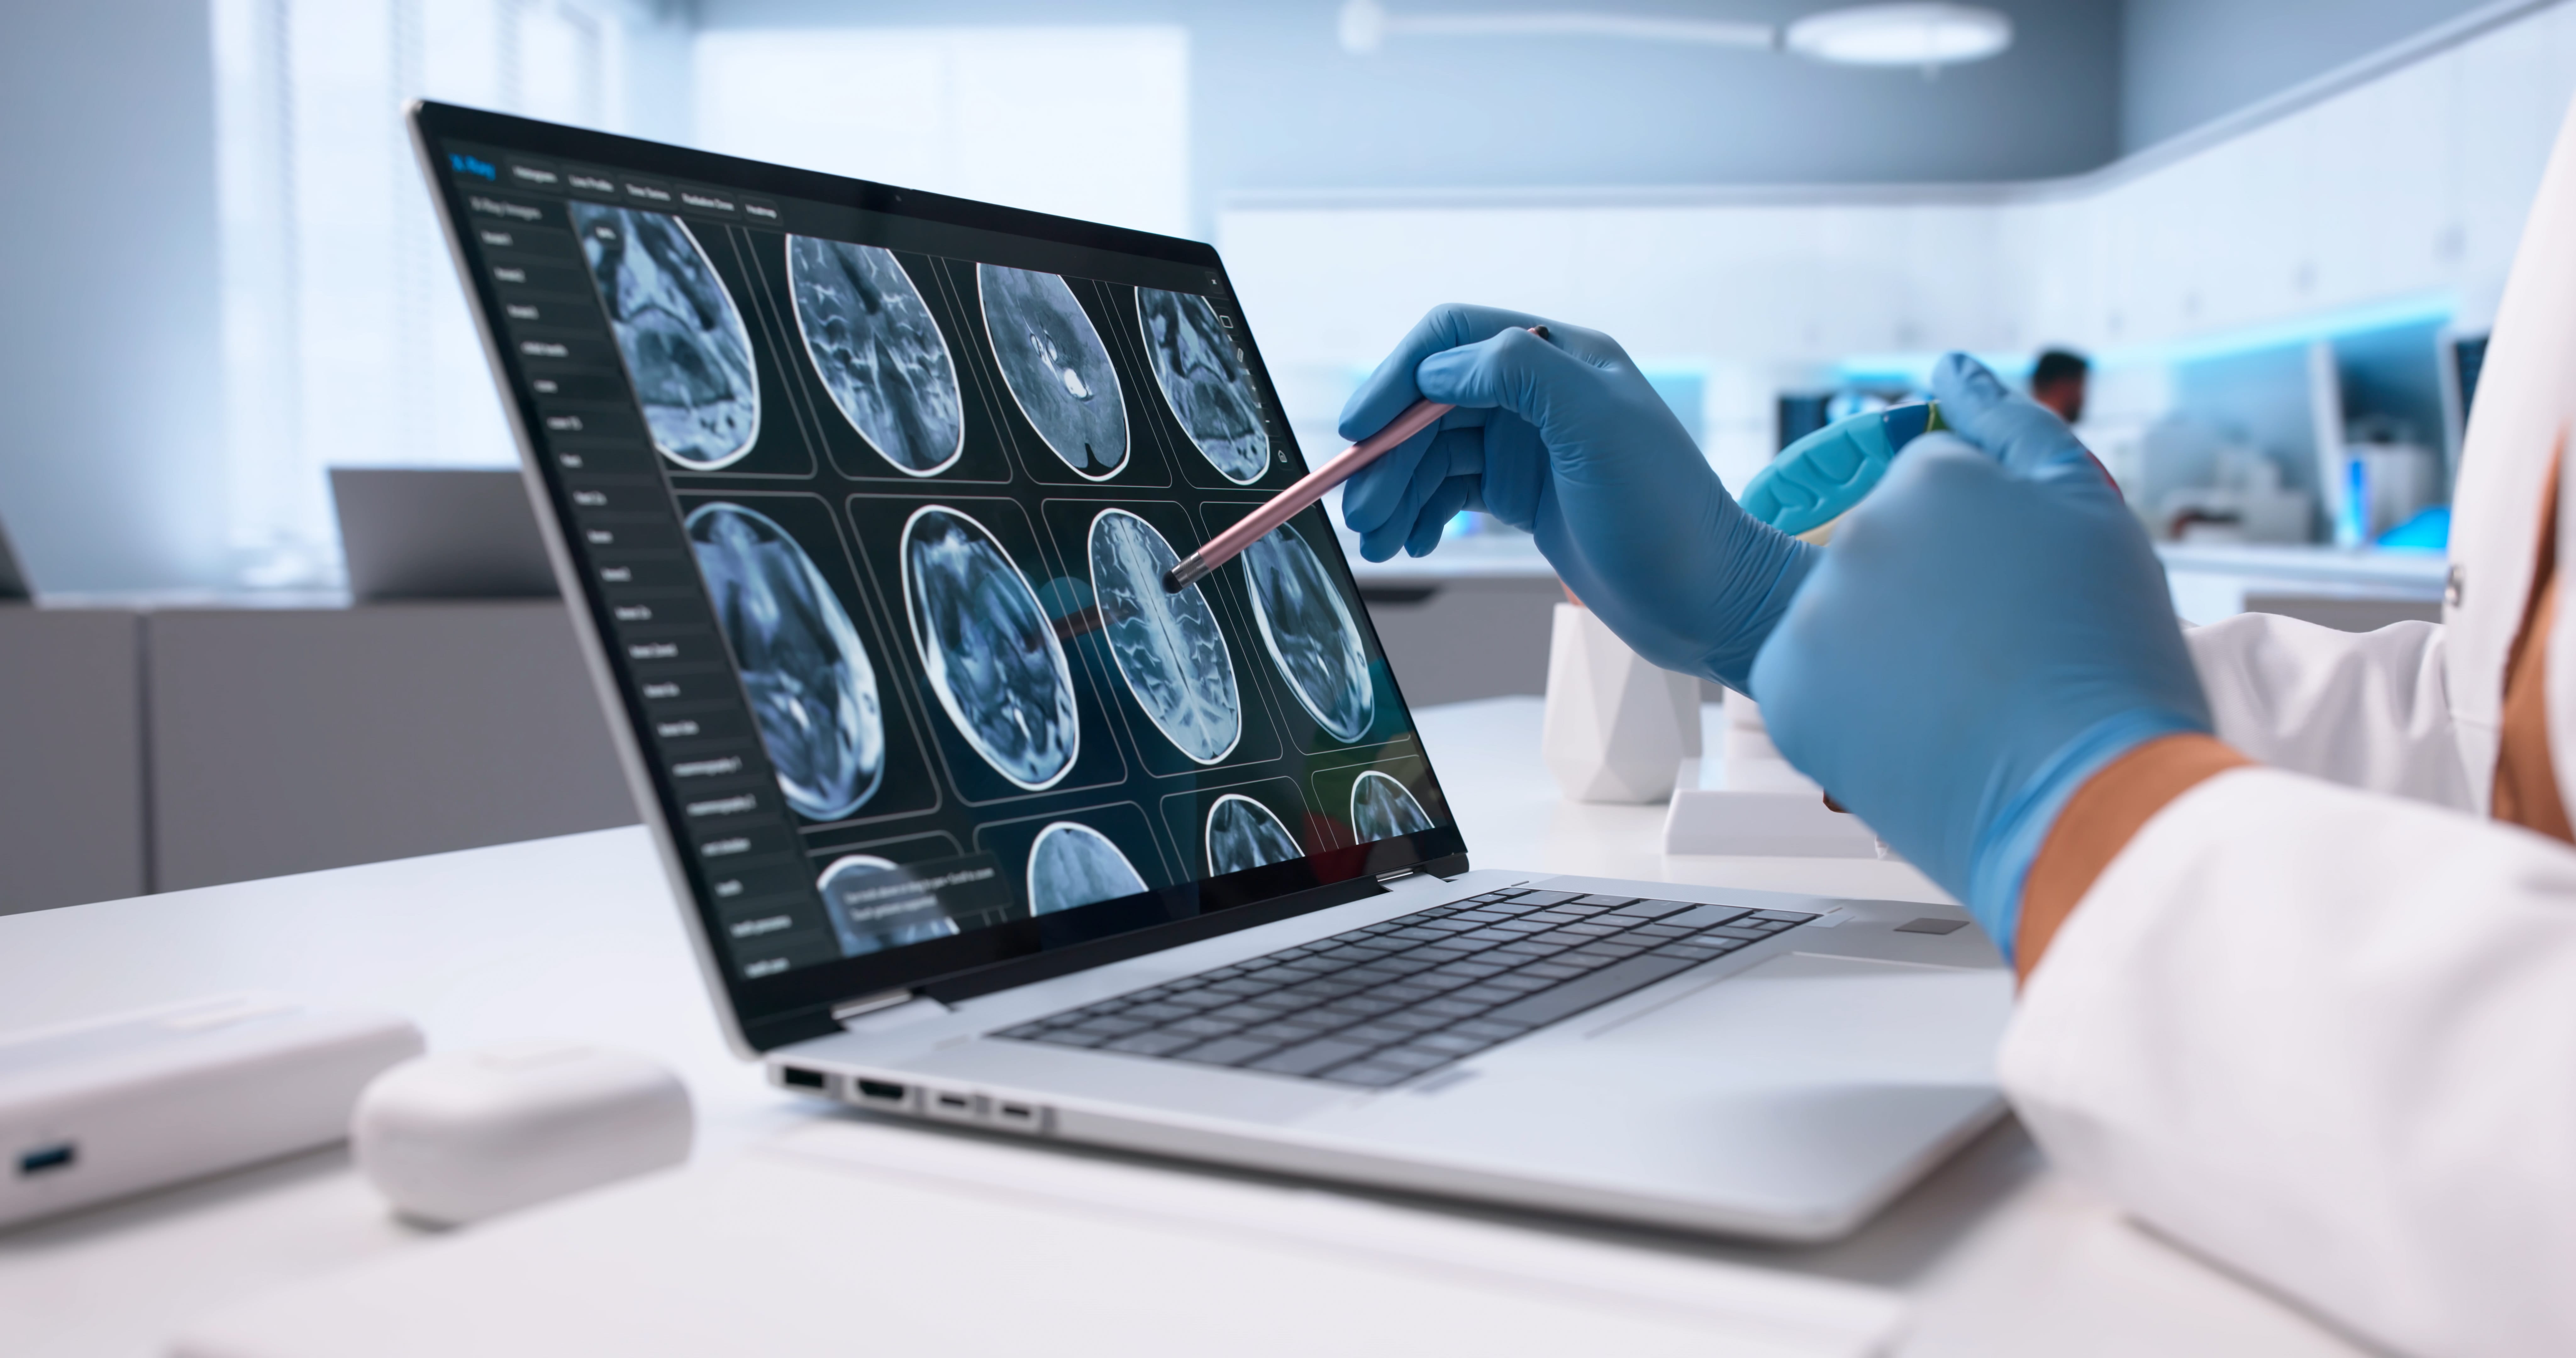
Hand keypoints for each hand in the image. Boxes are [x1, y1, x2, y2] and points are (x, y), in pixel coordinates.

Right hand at [1336, 304, 1810, 688]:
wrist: (1707, 601)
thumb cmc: (1666, 516)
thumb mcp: (1599, 428)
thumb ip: (1522, 375)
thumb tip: (1440, 366)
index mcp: (1562, 358)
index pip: (1453, 339)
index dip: (1397, 378)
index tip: (1360, 431)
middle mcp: (1542, 394)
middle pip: (1432, 403)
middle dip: (1388, 454)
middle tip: (1359, 512)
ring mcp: (1532, 445)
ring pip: (1435, 452)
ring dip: (1396, 491)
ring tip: (1377, 542)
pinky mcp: (1525, 494)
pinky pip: (1451, 490)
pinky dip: (1421, 514)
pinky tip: (1410, 543)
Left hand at [1748, 354, 2208, 953]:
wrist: (2088, 796)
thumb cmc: (2109, 657)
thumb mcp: (2091, 514)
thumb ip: (2016, 428)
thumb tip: (1953, 368)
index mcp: (1932, 479)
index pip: (1941, 501)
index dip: (1987, 560)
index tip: (2022, 609)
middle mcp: (1860, 530)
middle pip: (1890, 558)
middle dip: (1934, 603)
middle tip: (2002, 661)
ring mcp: (1815, 610)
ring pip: (1850, 624)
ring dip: (1893, 658)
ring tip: (1967, 706)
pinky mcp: (1785, 688)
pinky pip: (1816, 688)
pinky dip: (1855, 713)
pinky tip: (1916, 735)